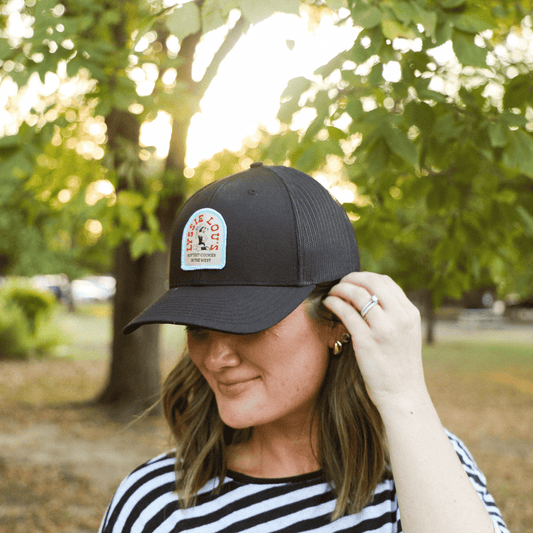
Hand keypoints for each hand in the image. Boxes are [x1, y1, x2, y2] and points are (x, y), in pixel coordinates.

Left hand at [323, 272, 427, 412]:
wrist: (403, 395)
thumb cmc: (400, 366)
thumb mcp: (405, 334)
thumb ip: (393, 315)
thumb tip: (369, 297)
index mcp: (410, 313)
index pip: (385, 282)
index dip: (365, 277)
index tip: (353, 281)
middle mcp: (399, 318)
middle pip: (371, 282)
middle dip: (351, 278)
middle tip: (339, 283)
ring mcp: (384, 329)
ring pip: (357, 294)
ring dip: (340, 289)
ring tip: (332, 293)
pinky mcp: (367, 342)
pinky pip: (346, 312)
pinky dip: (334, 303)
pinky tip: (328, 304)